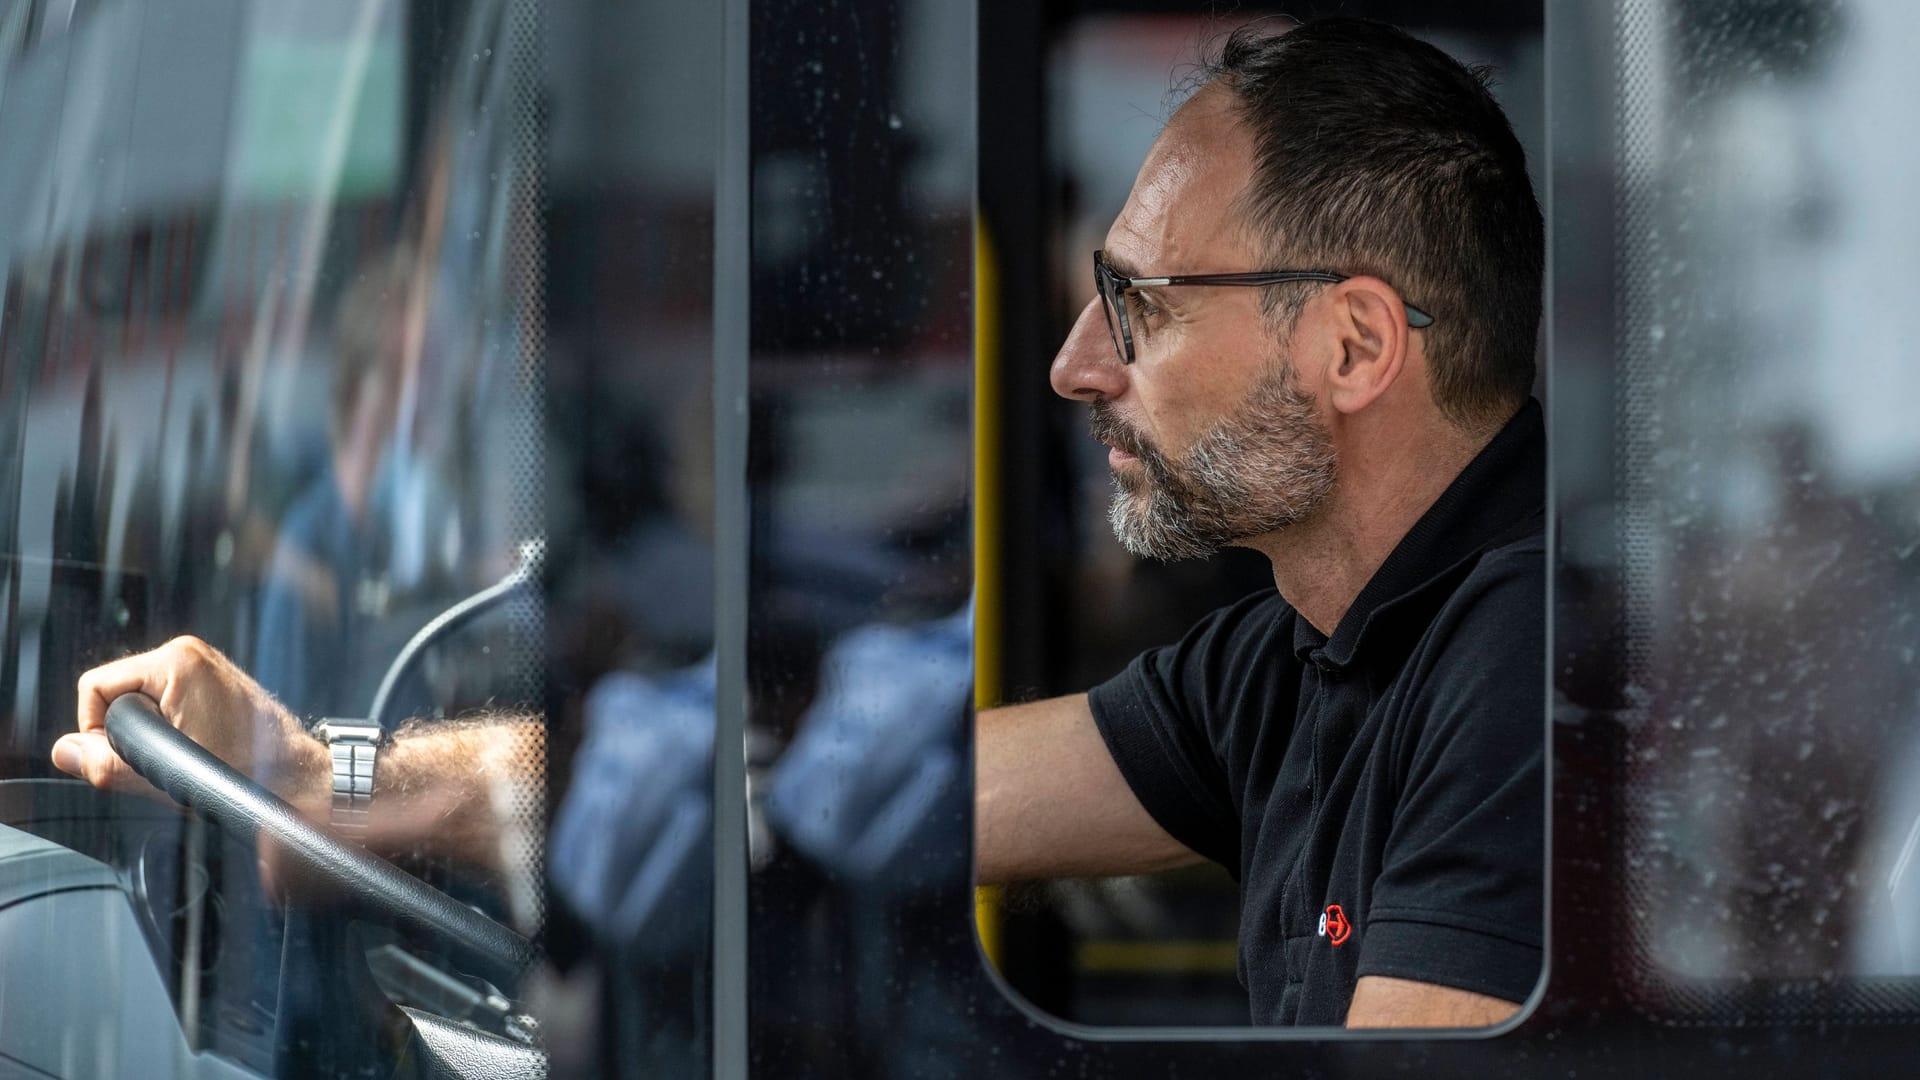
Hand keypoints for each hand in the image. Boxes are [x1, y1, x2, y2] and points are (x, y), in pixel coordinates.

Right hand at [54, 636, 329, 816]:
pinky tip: (196, 750)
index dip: (95, 728)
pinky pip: (166, 705)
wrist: (298, 777)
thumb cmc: (246, 771)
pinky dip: (171, 730)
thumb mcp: (164, 773)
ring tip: (186, 755)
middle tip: (163, 760)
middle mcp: (189, 655)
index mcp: (176, 661)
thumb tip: (65, 752)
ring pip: (140, 703)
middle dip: (127, 732)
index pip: (95, 687)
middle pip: (117, 694)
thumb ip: (106, 763)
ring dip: (151, 734)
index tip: (124, 756)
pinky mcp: (213, 683)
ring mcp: (203, 666)